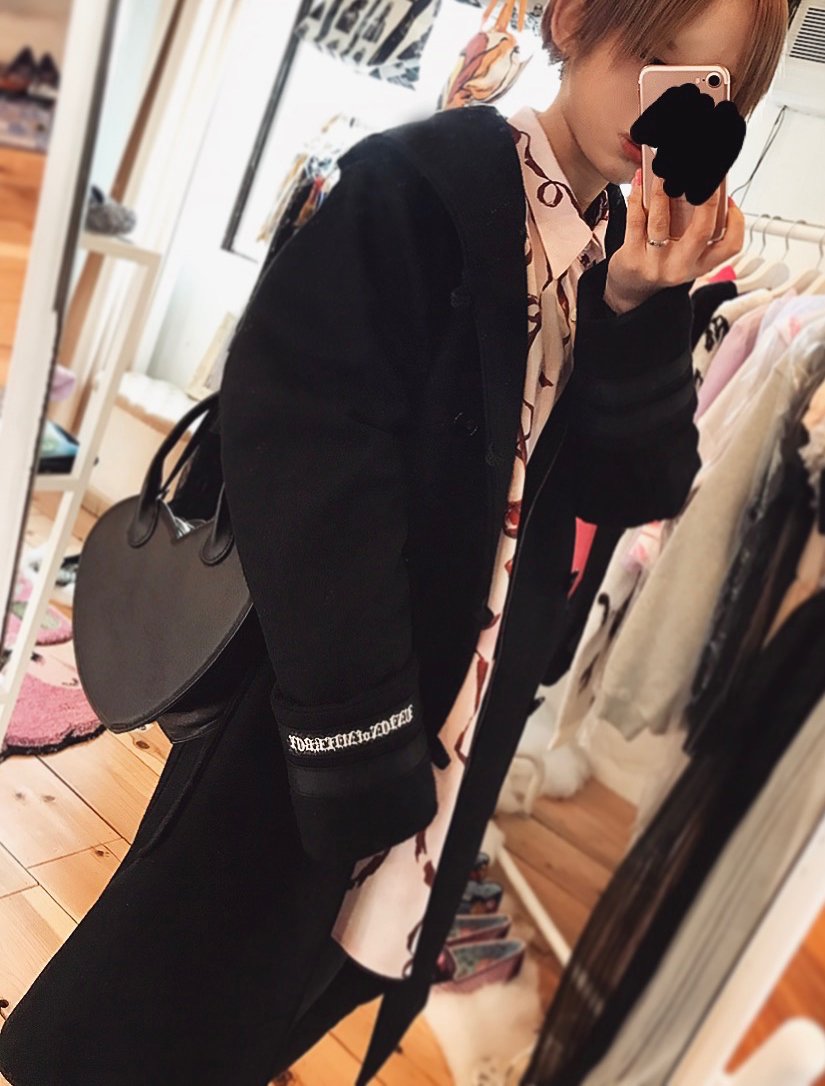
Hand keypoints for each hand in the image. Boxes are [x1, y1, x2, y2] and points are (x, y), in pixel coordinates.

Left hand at [604, 171, 744, 314]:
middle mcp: (680, 266)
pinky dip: (637, 198)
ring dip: (663, 192)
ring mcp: (655, 263)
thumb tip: (704, 188)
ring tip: (664, 172)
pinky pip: (635, 221)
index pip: (730, 246)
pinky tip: (639, 182)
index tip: (730, 201)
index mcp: (700, 264)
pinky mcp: (632, 257)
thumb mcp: (686, 254)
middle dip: (706, 200)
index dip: (737, 221)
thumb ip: (697, 229)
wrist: (630, 288)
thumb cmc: (661, 263)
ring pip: (662, 222)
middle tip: (704, 176)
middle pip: (702, 232)